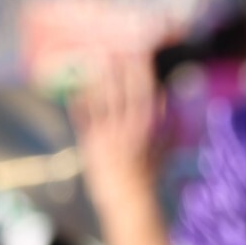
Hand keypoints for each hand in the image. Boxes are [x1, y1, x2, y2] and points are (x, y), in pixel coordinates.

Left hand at [71, 51, 164, 207]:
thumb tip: (172, 95)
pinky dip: (77, 101)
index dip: (141, 70)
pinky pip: (82, 117)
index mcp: (149, 126)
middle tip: (109, 47)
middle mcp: (129, 128)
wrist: (128, 197)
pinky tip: (72, 87)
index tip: (139, 51)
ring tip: (90, 60)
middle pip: (121, 91)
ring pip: (100, 101)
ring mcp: (108, 135)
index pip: (146, 91)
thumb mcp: (165, 144)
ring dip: (95, 79)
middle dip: (116, 68)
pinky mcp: (90, 143)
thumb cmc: (148, 170)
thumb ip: (169, 119)